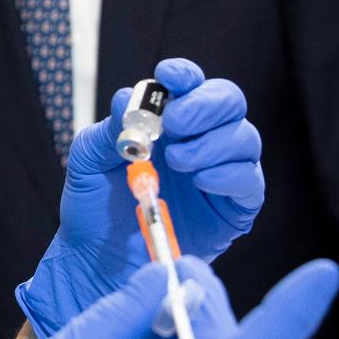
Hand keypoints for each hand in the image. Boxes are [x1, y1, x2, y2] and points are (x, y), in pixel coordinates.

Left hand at [15, 58, 264, 338]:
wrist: (97, 262)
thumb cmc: (95, 209)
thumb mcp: (88, 163)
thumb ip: (109, 129)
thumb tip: (127, 98)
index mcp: (168, 123)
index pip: (191, 85)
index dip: (185, 76)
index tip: (168, 77)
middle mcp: (201, 141)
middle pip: (229, 102)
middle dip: (204, 106)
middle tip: (174, 124)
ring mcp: (221, 174)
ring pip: (245, 138)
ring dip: (212, 143)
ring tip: (177, 162)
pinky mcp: (234, 209)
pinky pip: (250, 182)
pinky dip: (229, 175)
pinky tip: (201, 181)